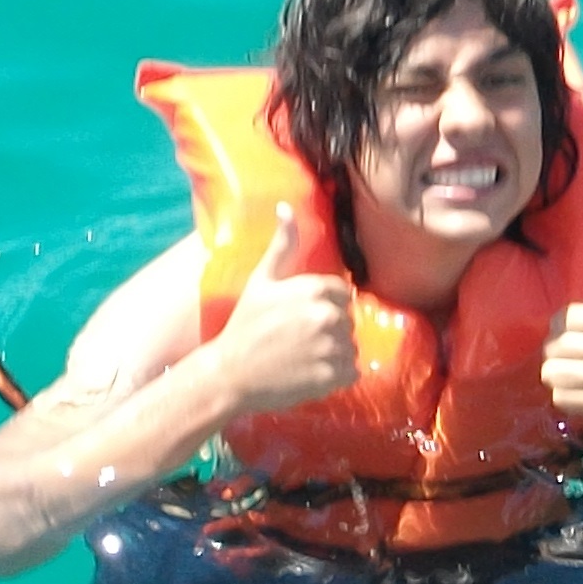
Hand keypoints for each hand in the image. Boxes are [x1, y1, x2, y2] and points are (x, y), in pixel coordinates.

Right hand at [208, 205, 360, 416]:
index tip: (302, 318)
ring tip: (304, 357)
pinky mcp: (333, 376)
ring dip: (335, 354)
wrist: (230, 374)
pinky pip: (352, 372)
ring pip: (351, 347)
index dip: (325, 305)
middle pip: (348, 320)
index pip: (343, 293)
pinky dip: (337, 376)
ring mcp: (331, 347)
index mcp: (314, 289)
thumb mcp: (261, 281)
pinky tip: (311, 373)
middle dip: (330, 329)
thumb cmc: (244, 325)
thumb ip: (282, 246)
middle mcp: (327, 316)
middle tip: (300, 340)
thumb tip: (286, 207)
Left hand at [542, 236, 582, 449]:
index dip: (566, 325)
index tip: (581, 331)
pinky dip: (567, 395)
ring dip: (559, 373)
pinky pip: (559, 396)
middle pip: (553, 346)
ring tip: (576, 371)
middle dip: (560, 350)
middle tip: (578, 353)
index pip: (563, 318)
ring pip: (551, 371)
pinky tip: (582, 390)